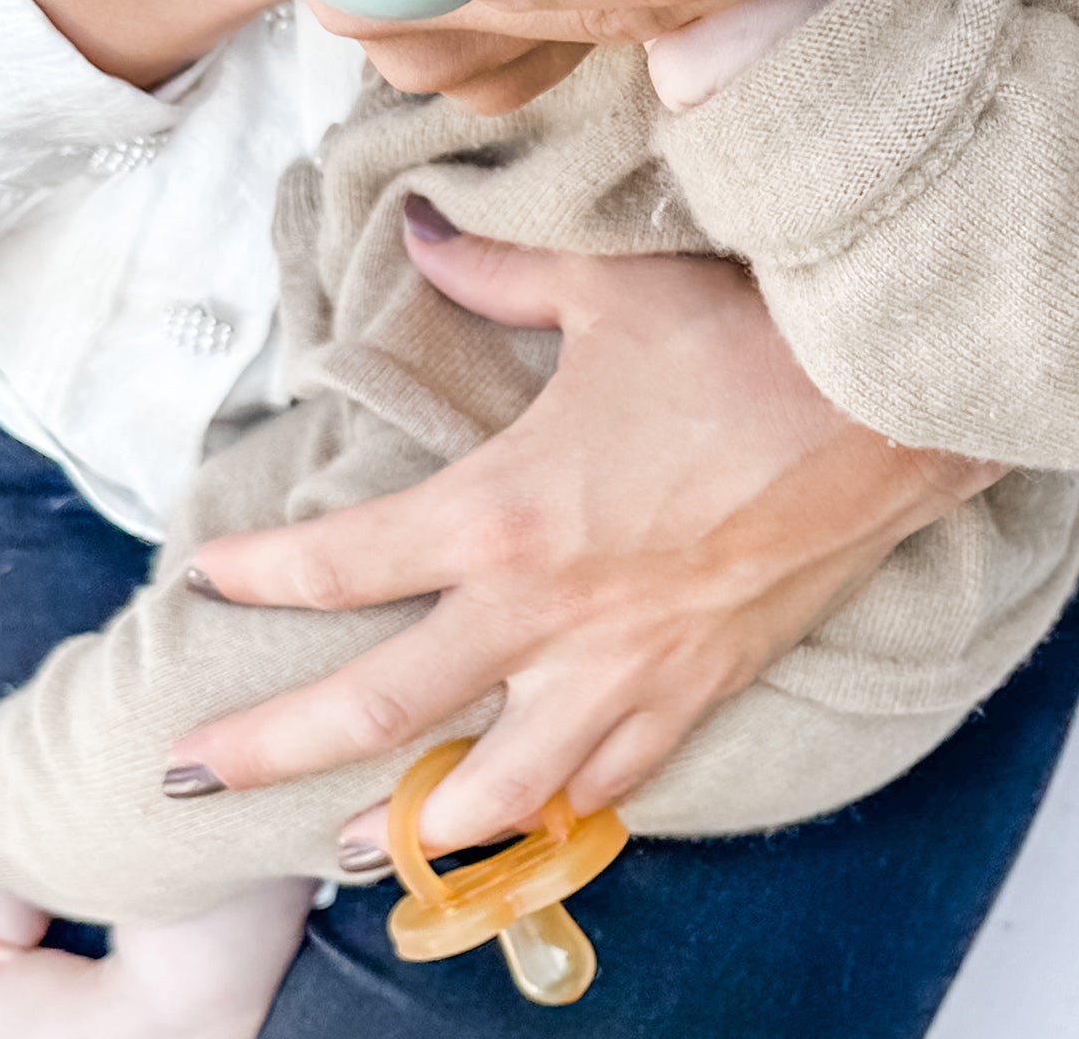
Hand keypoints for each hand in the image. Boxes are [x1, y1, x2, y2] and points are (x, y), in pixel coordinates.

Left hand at [168, 216, 1002, 853]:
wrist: (891, 410)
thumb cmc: (749, 343)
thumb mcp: (610, 290)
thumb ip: (499, 272)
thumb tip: (427, 233)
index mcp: (508, 513)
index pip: (346, 561)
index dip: (261, 571)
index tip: (208, 574)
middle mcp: (549, 615)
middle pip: (380, 705)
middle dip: (271, 744)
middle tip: (188, 774)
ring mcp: (626, 669)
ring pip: (497, 785)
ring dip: (413, 822)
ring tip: (352, 846)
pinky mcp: (699, 688)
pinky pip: (615, 779)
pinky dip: (559, 810)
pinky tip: (532, 817)